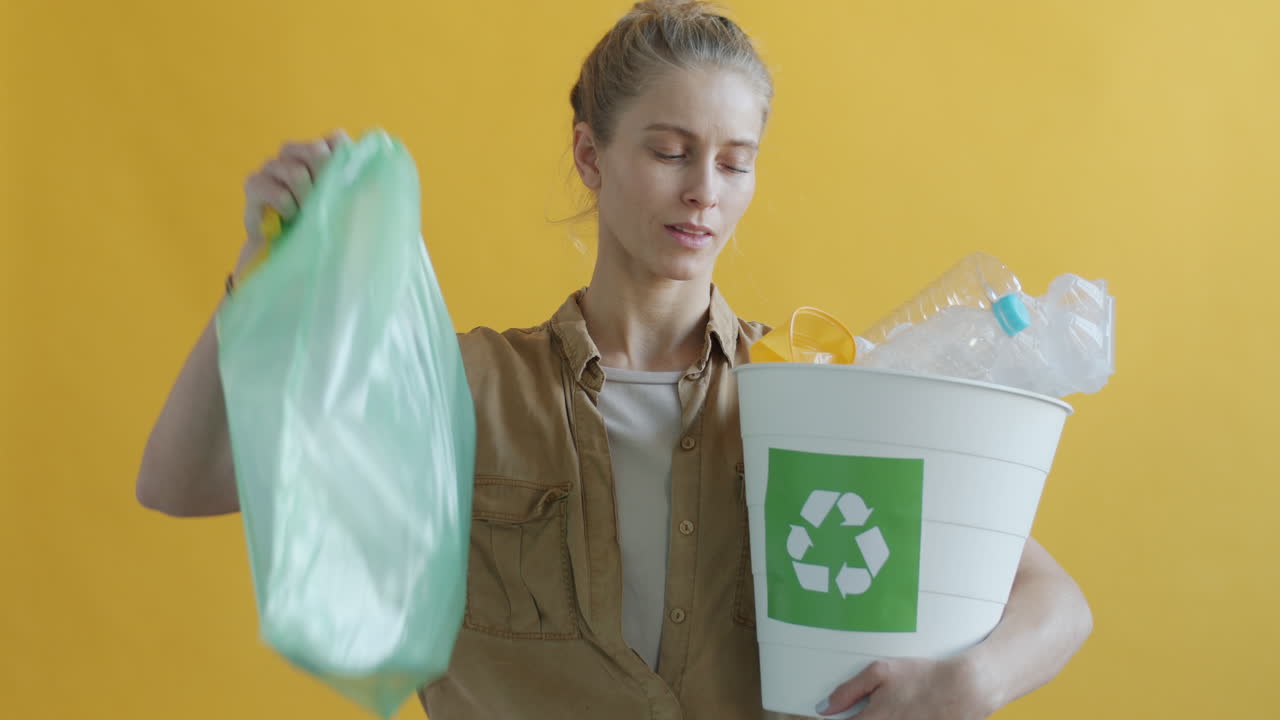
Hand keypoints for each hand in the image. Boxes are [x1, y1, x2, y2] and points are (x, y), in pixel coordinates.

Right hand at [236, 129, 348, 273]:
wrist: (292, 257)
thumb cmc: (327, 230)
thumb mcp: (350, 209)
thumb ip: (360, 187)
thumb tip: (376, 170)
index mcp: (322, 155)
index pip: (336, 139)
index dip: (343, 159)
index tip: (347, 185)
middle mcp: (297, 154)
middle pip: (315, 149)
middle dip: (326, 179)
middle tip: (327, 203)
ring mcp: (274, 166)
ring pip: (295, 171)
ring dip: (306, 198)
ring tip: (308, 215)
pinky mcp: (254, 183)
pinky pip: (273, 188)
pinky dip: (286, 206)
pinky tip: (290, 218)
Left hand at [815, 656, 993, 719]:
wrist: (963, 689)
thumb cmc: (922, 677)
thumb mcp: (880, 672)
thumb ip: (848, 691)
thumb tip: (823, 708)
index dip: (841, 719)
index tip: (839, 715)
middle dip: (860, 718)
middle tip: (872, 708)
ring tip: (891, 708)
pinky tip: (905, 712)